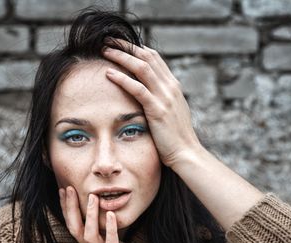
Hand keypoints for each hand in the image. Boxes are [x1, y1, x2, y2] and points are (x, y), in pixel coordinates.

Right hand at [59, 186, 153, 242]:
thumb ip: (106, 230)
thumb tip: (104, 209)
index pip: (74, 224)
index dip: (67, 208)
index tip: (64, 188)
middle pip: (75, 228)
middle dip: (71, 209)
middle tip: (69, 188)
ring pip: (89, 237)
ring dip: (90, 216)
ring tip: (93, 197)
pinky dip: (110, 230)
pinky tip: (111, 215)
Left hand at [102, 39, 202, 167]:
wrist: (186, 153)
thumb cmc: (175, 137)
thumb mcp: (171, 113)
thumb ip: (161, 100)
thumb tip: (147, 95)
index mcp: (173, 86)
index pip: (154, 58)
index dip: (136, 48)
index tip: (120, 44)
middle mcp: (170, 87)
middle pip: (147, 56)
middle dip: (126, 46)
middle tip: (108, 41)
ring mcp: (165, 97)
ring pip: (141, 67)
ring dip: (121, 56)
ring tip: (105, 50)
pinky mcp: (157, 109)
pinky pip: (137, 88)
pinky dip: (122, 79)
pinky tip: (108, 74)